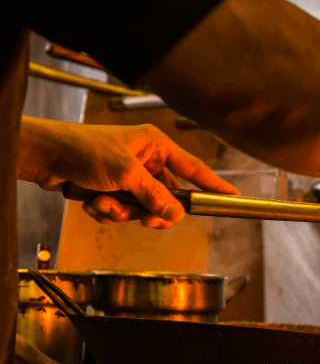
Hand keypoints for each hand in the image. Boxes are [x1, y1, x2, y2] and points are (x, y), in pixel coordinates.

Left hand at [18, 118, 239, 228]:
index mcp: (155, 145)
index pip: (194, 168)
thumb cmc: (81, 148)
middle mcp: (145, 160)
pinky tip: (92, 200)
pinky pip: (123, 212)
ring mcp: (129, 177)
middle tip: (145, 218)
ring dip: (122, 211)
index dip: (214, 184)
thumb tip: (177, 213)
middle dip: (150, 210)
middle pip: (168, 197)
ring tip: (102, 201)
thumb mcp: (124, 173)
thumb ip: (154, 195)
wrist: (43, 157)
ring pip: (143, 209)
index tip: (233, 197)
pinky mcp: (113, 190)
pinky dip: (107, 211)